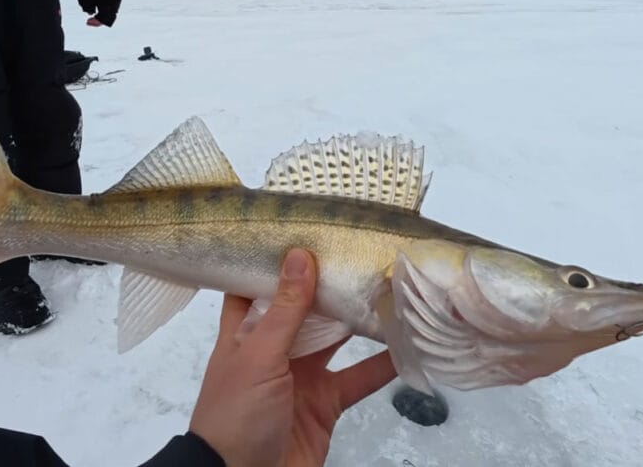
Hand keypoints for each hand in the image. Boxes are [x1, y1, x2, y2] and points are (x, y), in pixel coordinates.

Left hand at [189, 249, 396, 466]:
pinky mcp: (325, 404)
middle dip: (329, 285)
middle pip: (304, 309)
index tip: (301, 228)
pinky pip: (358, 379)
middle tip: (361, 252)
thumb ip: (284, 309)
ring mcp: (301, 376)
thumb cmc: (236, 414)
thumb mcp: (258, 355)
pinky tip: (407, 345)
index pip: (255, 286)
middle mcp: (273, 349)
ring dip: (359, 320)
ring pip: (336, 340)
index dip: (274, 260)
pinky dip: (382, 366)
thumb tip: (299, 254)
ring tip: (389, 288)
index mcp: (245, 332)